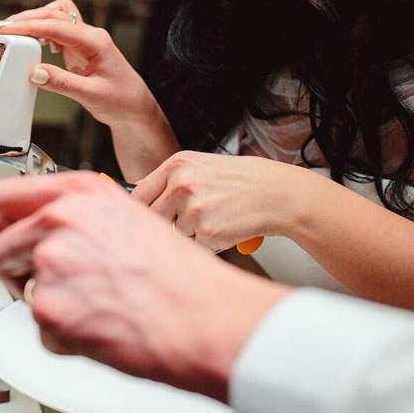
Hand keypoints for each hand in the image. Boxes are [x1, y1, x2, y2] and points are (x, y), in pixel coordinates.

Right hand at [0, 0, 160, 129]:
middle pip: (54, 14)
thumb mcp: (90, 95)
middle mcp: (90, 35)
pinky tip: (34, 44)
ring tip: (13, 34)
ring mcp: (86, 40)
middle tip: (0, 29)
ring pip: (56, 17)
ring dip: (34, 21)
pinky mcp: (80, 49)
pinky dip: (43, 32)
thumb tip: (33, 72)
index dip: (28, 27)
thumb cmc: (121, 101)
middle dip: (26, 19)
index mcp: (95, 41)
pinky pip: (58, 30)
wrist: (136, 109)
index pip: (56, 26)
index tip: (5, 30)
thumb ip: (61, 83)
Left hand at [0, 171, 287, 401]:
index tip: (2, 238)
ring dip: (47, 305)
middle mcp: (59, 219)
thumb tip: (54, 230)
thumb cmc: (184, 279)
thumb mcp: (132, 220)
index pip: (4, 197)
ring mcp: (50, 262)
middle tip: (36, 285)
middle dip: (9, 270)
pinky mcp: (48, 307)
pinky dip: (63, 337)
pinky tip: (101, 328)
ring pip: (20, 291)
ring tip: (94, 308)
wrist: (206, 319)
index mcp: (80, 192)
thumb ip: (83, 218)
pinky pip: (39, 328)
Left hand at [132, 151, 311, 251]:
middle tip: (194, 217)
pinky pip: (196, 246)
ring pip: (175, 234)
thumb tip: (137, 200)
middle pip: (152, 218)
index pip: (138, 195)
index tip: (138, 220)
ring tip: (217, 216)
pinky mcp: (207, 230)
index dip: (138, 211)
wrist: (277, 193)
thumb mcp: (201, 168)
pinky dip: (209, 243)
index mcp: (176, 165)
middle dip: (168, 224)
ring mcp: (193, 208)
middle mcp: (181, 184)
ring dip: (192, 233)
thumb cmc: (241, 181)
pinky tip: (226, 226)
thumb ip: (170, 181)